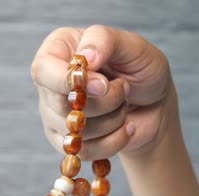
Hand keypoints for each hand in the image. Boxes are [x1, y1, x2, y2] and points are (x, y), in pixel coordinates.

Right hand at [31, 25, 175, 160]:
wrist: (155, 102)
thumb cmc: (141, 68)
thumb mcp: (132, 45)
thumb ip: (104, 40)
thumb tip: (85, 58)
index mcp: (58, 50)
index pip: (43, 70)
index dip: (69, 82)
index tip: (103, 83)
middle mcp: (51, 84)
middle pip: (61, 105)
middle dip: (105, 102)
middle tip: (124, 88)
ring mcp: (55, 115)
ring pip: (75, 132)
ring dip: (113, 120)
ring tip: (124, 104)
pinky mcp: (69, 142)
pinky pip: (84, 152)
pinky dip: (114, 141)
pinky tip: (127, 127)